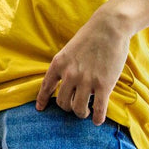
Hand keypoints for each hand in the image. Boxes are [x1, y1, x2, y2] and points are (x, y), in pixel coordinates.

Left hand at [35, 9, 130, 123]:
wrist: (108, 28)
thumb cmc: (89, 37)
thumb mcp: (69, 50)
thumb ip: (65, 66)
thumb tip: (65, 84)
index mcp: (59, 63)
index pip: (46, 86)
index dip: (42, 99)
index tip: (40, 109)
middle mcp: (70, 73)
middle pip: (62, 102)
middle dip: (67, 107)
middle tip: (74, 106)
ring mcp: (87, 80)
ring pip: (78, 109)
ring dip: (81, 113)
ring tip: (85, 112)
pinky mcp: (104, 85)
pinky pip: (98, 109)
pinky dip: (97, 118)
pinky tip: (97, 121)